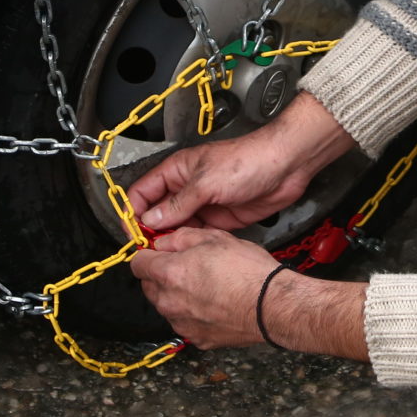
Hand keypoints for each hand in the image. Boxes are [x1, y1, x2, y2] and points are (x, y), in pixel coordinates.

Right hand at [129, 91, 355, 231]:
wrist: (284, 167)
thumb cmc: (247, 161)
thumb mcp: (206, 183)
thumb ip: (177, 204)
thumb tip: (151, 219)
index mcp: (177, 171)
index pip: (142, 192)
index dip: (133, 212)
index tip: (132, 233)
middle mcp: (186, 188)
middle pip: (157, 212)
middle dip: (150, 230)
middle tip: (148, 250)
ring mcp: (202, 204)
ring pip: (176, 226)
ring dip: (170, 239)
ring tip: (166, 255)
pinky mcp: (218, 219)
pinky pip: (196, 233)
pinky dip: (189, 243)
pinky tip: (187, 252)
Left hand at [130, 228, 368, 358]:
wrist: (273, 306)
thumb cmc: (248, 271)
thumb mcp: (215, 238)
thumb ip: (181, 237)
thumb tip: (164, 242)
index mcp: (169, 274)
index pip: (137, 263)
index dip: (147, 254)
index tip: (158, 252)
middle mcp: (169, 302)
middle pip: (148, 286)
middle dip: (161, 275)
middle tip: (187, 266)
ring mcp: (182, 324)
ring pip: (166, 306)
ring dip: (176, 295)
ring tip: (205, 286)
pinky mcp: (197, 339)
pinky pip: (184, 323)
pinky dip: (192, 314)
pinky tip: (213, 304)